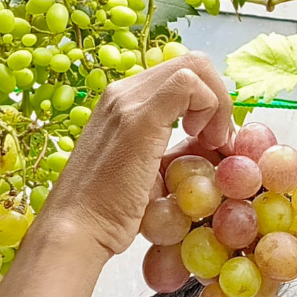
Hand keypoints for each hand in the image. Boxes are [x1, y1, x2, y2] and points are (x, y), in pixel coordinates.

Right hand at [36, 53, 233, 256]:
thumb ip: (179, 149)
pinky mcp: (138, 118)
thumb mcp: (152, 171)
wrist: (76, 231)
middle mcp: (122, 93)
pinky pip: (188, 84)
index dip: (211, 102)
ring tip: (212, 145)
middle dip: (220, 100)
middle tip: (219, 142)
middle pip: (194, 64)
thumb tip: (219, 143)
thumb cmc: (112, 210)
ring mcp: (127, 101)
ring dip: (218, 104)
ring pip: (195, 67)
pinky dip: (211, 108)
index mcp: (123, 101)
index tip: (215, 142)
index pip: (183, 75)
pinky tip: (202, 140)